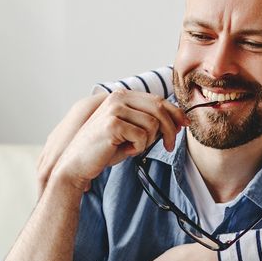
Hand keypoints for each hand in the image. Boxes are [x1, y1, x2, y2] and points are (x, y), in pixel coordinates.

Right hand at [49, 91, 186, 193]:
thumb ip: (149, 123)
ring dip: (148, 142)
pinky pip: (142, 136)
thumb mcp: (129, 132)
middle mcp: (118, 97)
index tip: (184, 125)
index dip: (175, 112)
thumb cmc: (104, 150)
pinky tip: (125, 150)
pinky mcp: (113, 123)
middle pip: (159, 109)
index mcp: (121, 96)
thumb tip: (178, 121)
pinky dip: (138, 148)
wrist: (77, 164)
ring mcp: (114, 109)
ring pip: (153, 124)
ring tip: (132, 148)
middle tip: (169, 146)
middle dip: (169, 129)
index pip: (157, 100)